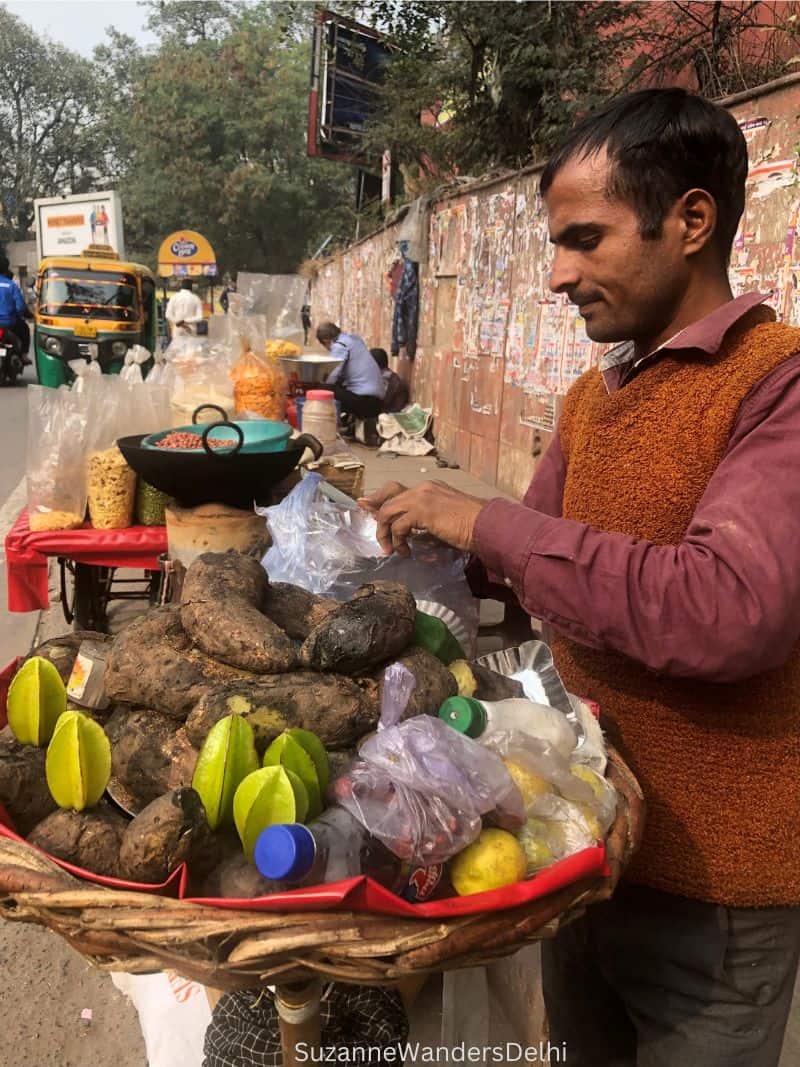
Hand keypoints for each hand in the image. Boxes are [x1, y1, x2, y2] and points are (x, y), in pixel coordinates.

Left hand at [359, 480, 486, 555]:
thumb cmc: (473, 526)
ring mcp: (422, 497)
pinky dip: (397, 540)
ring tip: (391, 549)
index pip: (399, 489)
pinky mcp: (422, 511)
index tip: (367, 504)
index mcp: (430, 488)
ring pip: (389, 511)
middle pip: (389, 495)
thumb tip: (414, 533)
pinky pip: (398, 525)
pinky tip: (405, 551)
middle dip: (376, 512)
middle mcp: (423, 488)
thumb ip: (428, 521)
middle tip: (374, 528)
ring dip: (385, 532)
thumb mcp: (446, 519)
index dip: (380, 497)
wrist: (487, 524)